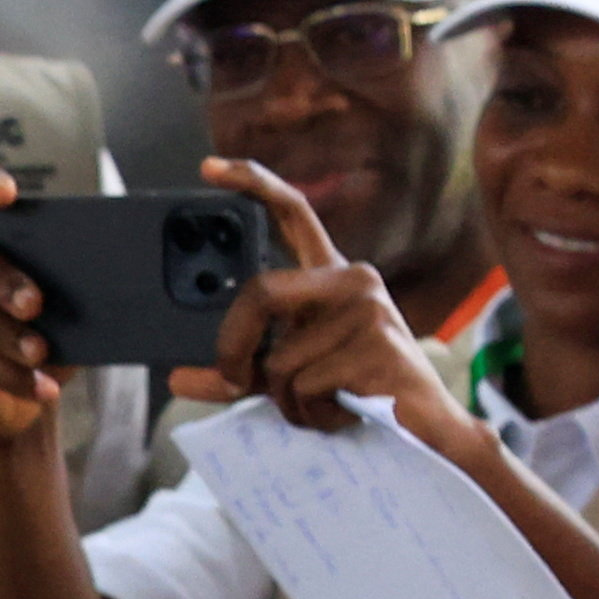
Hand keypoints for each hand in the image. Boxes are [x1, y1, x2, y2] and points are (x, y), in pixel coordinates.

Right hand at [0, 172, 69, 445]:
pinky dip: (8, 373)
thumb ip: (78, 280)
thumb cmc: (52, 331)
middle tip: (35, 304)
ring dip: (4, 333)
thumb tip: (121, 274)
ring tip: (40, 354)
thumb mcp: (71, 302)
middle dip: (0, 278)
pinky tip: (40, 387)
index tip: (6, 194)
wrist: (27, 391)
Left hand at [204, 161, 476, 454]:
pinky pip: (305, 385)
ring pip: (280, 359)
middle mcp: (353, 280)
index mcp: (330, 278)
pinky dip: (310, 413)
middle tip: (235, 380)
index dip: (253, 184)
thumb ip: (237, 372)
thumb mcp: (285, 378)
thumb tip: (176, 379)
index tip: (209, 167)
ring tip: (325, 404)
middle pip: (259, 293)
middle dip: (233, 346)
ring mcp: (369, 308)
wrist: (423, 430)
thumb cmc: (354, 393)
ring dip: (287, 399)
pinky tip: (344, 412)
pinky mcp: (377, 344)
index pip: (293, 214)